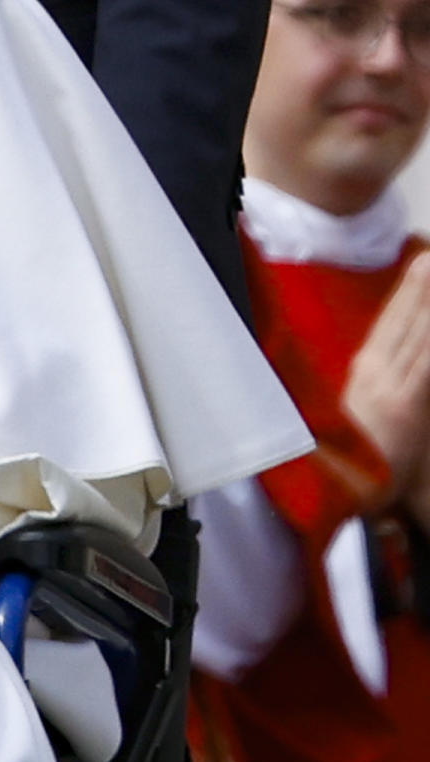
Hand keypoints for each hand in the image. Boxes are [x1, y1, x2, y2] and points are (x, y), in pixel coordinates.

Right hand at [345, 254, 429, 498]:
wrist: (340, 496)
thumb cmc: (356, 466)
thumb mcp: (361, 419)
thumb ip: (378, 389)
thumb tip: (382, 365)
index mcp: (364, 373)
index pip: (390, 324)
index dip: (407, 294)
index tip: (419, 265)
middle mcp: (375, 372)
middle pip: (404, 320)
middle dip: (419, 286)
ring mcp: (390, 386)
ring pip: (416, 334)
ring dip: (427, 302)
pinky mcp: (406, 404)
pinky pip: (423, 363)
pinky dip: (429, 336)